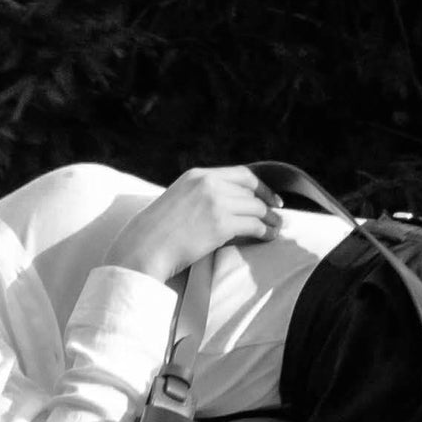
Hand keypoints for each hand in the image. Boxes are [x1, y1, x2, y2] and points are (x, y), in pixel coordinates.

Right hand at [121, 165, 286, 283]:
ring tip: (276, 228)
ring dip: (270, 219)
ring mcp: (216, 202)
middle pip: (251, 191)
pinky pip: (254, 225)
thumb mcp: (178, 199)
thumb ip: (199, 195)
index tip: (270, 198)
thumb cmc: (157, 231)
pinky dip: (266, 231)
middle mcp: (208, 183)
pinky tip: (269, 237)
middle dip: (267, 204)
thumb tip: (226, 204)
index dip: (260, 186)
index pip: (241, 174)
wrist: (144, 246)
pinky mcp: (221, 224)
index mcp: (197, 175)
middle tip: (277, 216)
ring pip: (256, 207)